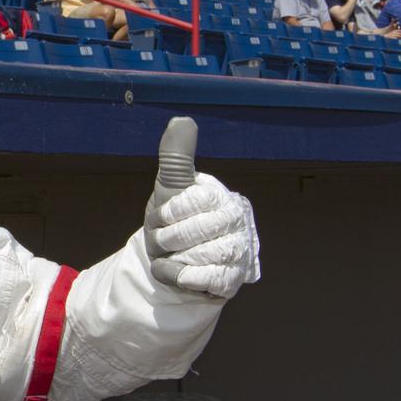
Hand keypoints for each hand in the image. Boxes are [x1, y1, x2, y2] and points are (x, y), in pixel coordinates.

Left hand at [143, 118, 259, 298]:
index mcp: (221, 197)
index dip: (167, 214)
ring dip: (173, 258)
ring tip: (173, 255)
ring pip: (198, 257)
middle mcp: (236, 222)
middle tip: (165, 241)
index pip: (192, 202)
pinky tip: (176, 272)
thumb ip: (175, 156)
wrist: (172, 260)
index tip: (163, 218)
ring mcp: (237, 251)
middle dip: (167, 239)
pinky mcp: (232, 279)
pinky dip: (181, 277)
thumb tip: (182, 120)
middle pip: (193, 232)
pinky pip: (204, 279)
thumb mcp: (169, 187)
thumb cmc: (173, 220)